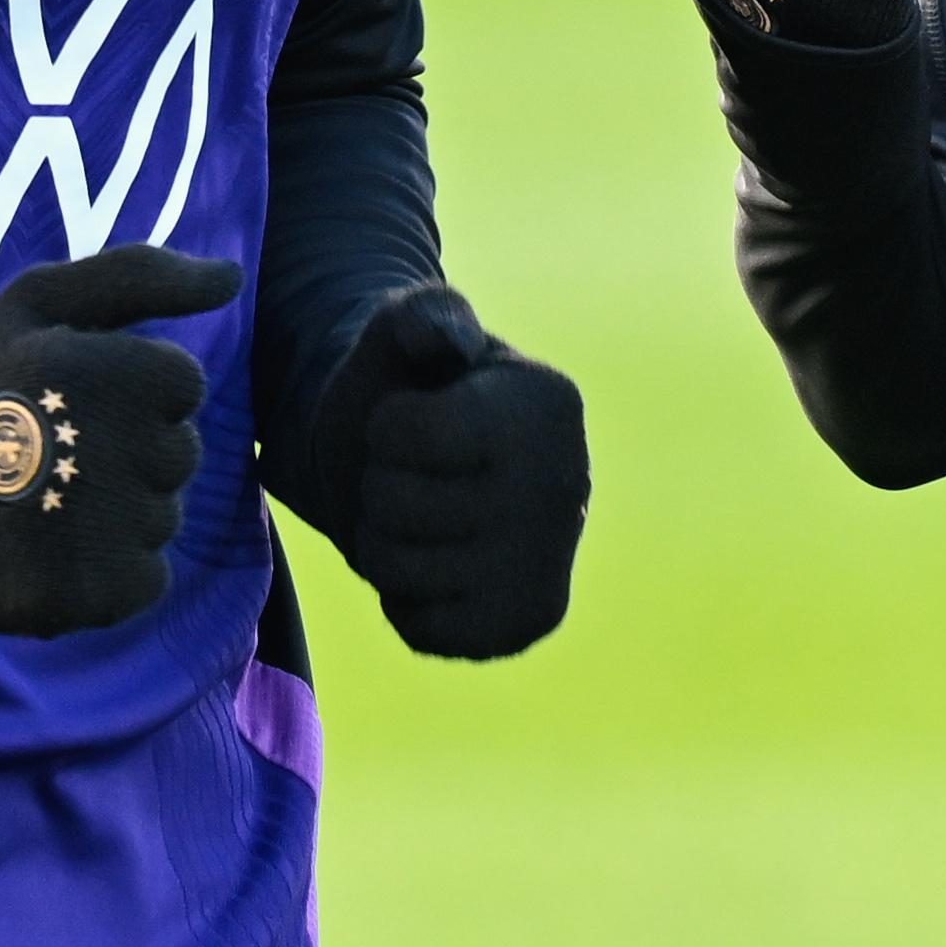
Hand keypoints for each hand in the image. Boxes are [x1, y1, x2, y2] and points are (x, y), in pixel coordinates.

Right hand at [0, 245, 237, 636]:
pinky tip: (52, 550)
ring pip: (164, 519)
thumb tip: (231, 278)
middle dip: (131, 451)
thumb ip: (143, 275)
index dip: (134, 388)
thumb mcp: (39, 299)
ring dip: (120, 515)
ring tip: (41, 500)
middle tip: (51, 450)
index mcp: (95, 368)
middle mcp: (100, 448)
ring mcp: (91, 532)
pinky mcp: (79, 599)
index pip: (184, 385)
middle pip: (181, 454)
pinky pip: (146, 581)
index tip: (71, 395)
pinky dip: (112, 573)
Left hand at [305, 284, 588, 660]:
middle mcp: (567, 483)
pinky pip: (422, 630)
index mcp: (548, 402)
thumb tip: (452, 340)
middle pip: (395, 506)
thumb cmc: (413, 390)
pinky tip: (435, 566)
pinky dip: (405, 601)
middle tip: (410, 474)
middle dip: (378, 486)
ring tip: (415, 518)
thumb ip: (422, 317)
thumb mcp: (405, 331)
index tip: (412, 418)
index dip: (384, 428)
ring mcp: (553, 558)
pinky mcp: (529, 620)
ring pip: (398, 570)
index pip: (405, 434)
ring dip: (382, 544)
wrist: (432, 469)